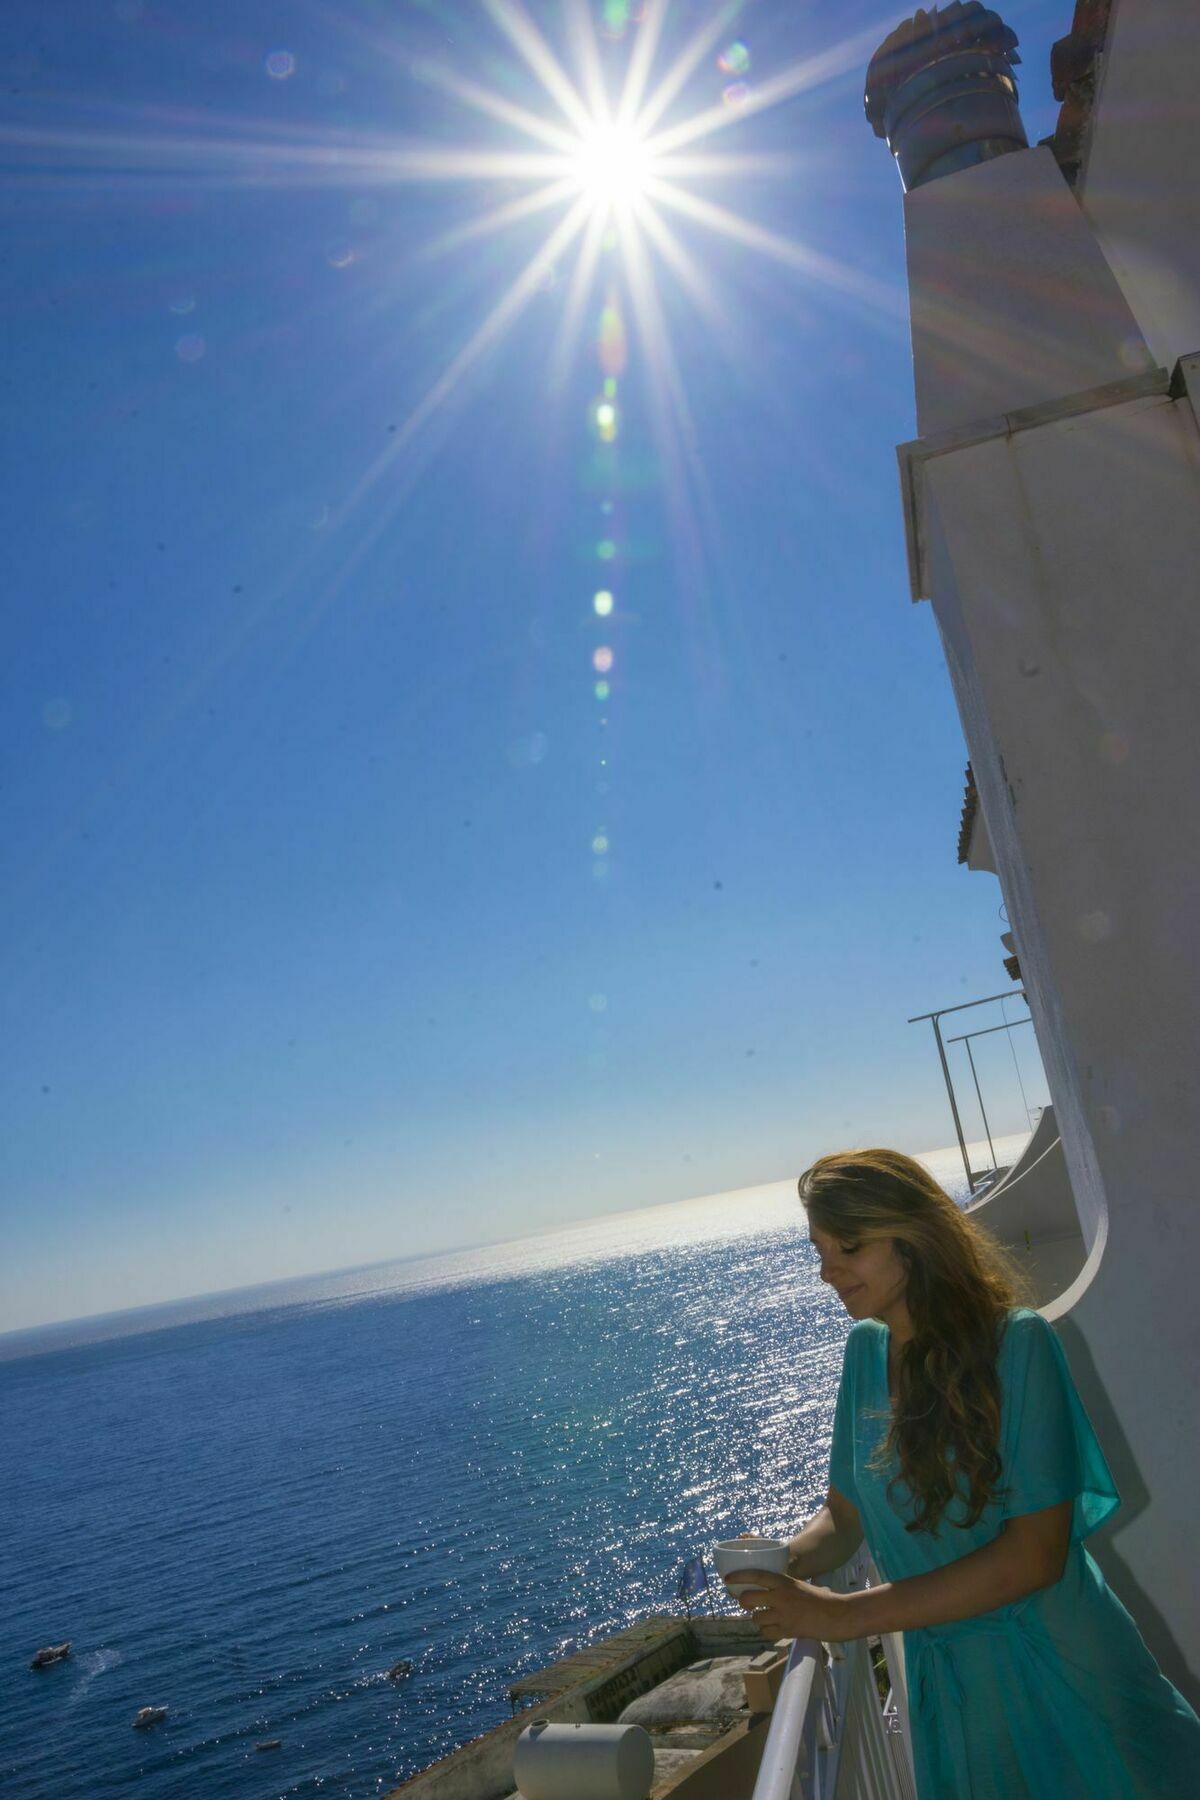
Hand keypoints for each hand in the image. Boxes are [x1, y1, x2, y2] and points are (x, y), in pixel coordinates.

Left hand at [728, 1570, 852, 1642]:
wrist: (838, 1615)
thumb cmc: (820, 1599)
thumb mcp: (799, 1585)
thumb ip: (782, 1587)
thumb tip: (764, 1589)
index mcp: (784, 1581)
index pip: (755, 1575)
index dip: (739, 1576)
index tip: (727, 1579)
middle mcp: (781, 1597)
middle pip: (749, 1599)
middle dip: (744, 1602)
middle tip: (747, 1603)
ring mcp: (784, 1615)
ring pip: (756, 1618)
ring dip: (758, 1619)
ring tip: (764, 1617)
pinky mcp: (788, 1631)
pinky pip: (767, 1633)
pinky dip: (767, 1632)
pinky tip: (773, 1629)